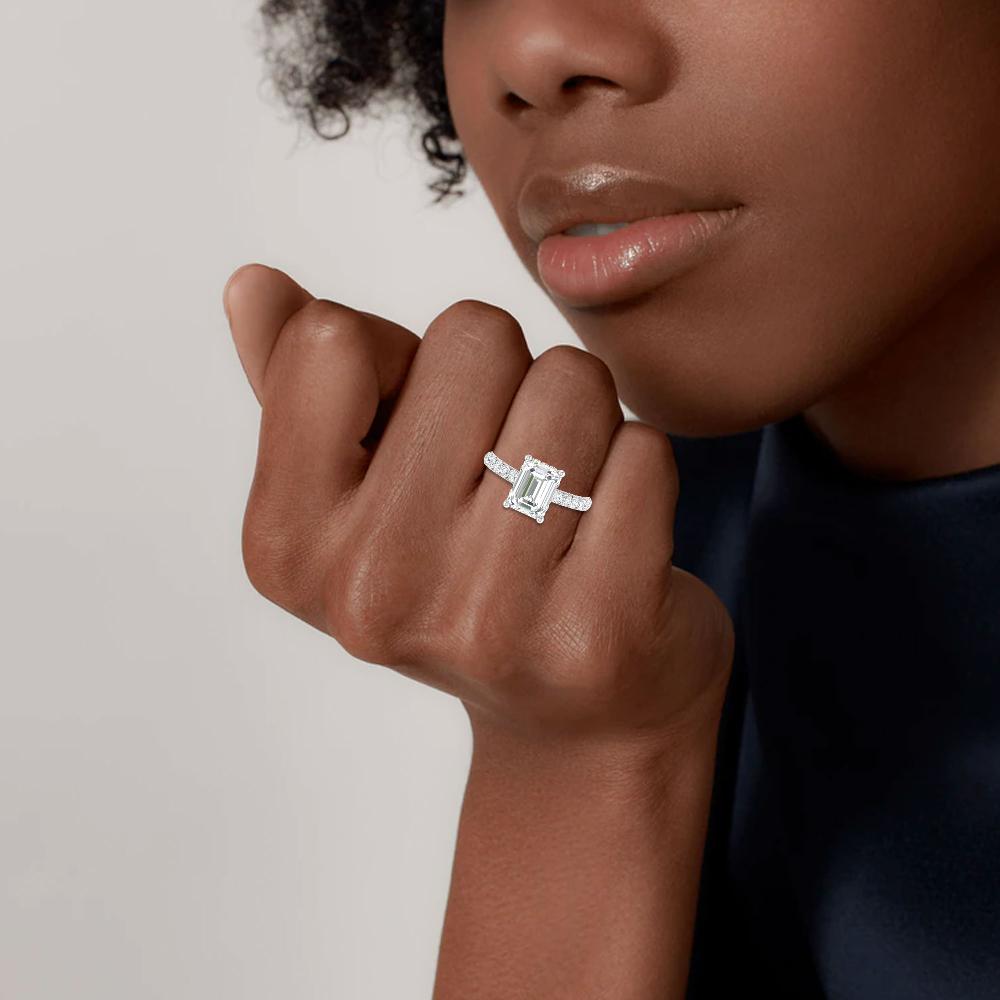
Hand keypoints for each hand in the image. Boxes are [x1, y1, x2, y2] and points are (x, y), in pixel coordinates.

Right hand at [223, 263, 734, 747]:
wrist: (578, 718)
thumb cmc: (466, 576)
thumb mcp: (361, 487)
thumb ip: (301, 384)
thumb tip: (251, 284)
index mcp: (287, 543)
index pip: (331, 336)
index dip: (399, 361)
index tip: (427, 433)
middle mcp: (371, 591)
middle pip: (474, 338)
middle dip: (507, 380)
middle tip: (510, 474)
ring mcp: (484, 619)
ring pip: (572, 384)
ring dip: (583, 422)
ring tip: (564, 504)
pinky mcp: (596, 633)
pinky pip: (644, 453)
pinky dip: (638, 473)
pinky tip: (614, 539)